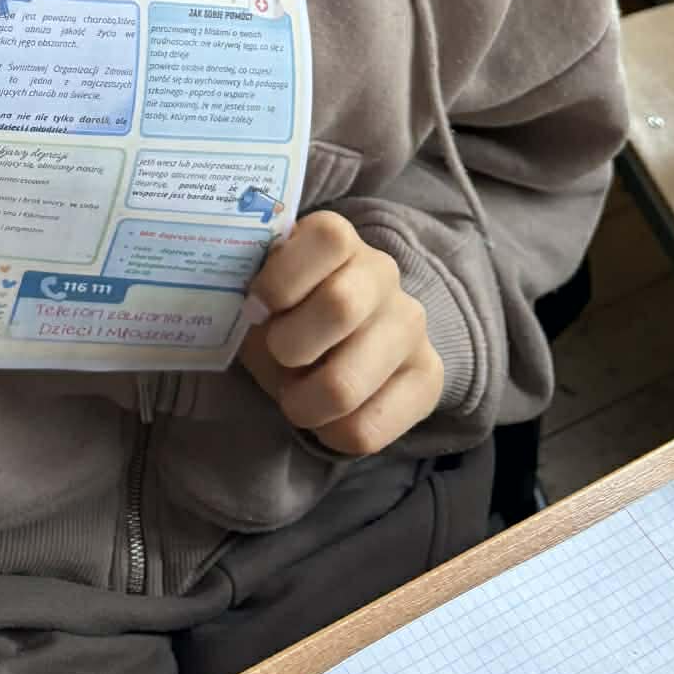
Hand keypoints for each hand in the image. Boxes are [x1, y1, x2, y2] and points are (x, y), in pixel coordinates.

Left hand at [240, 212, 442, 455]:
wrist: (338, 344)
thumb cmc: (286, 312)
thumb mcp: (262, 290)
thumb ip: (251, 289)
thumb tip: (246, 313)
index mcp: (339, 240)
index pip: (327, 238)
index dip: (282, 278)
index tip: (255, 308)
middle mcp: (383, 274)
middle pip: (341, 306)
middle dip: (289, 345)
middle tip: (277, 356)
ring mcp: (410, 325)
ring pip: (347, 384)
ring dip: (305, 403)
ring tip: (296, 399)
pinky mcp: (428, 377)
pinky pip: (368, 429)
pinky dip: (331, 435)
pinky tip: (325, 420)